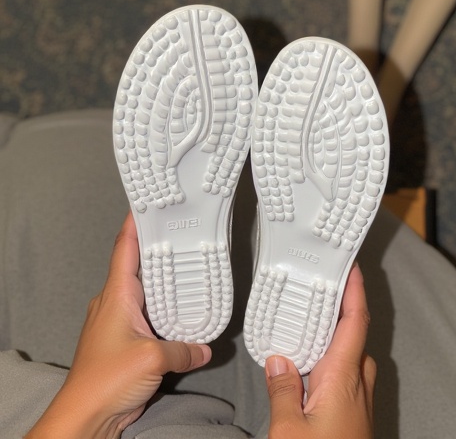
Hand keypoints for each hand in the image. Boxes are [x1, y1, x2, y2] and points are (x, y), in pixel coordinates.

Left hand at [26, 213, 211, 438]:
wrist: (85, 416)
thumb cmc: (106, 379)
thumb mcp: (153, 358)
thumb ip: (184, 349)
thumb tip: (206, 349)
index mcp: (116, 295)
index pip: (124, 249)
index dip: (134, 224)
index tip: (147, 204)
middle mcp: (115, 302)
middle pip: (137, 266)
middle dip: (156, 248)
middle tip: (181, 232)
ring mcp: (119, 321)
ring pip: (144, 291)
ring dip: (162, 280)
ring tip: (188, 267)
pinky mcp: (125, 340)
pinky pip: (148, 316)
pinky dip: (164, 309)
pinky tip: (182, 311)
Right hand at [265, 263, 375, 438]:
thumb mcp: (290, 431)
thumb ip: (283, 391)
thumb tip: (278, 361)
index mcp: (344, 377)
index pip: (355, 322)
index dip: (356, 291)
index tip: (352, 267)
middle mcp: (357, 382)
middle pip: (354, 333)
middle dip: (341, 307)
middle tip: (321, 286)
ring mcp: (358, 396)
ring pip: (350, 352)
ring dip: (335, 331)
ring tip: (311, 315)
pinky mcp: (353, 409)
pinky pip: (345, 369)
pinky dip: (330, 353)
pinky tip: (308, 357)